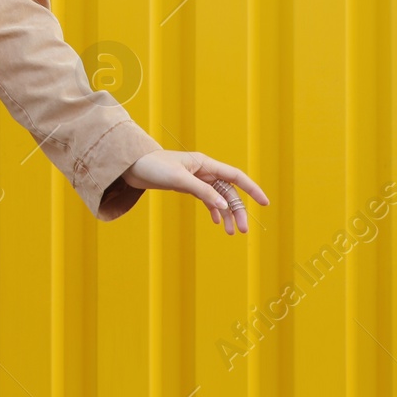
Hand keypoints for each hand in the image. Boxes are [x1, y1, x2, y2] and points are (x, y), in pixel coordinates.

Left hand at [122, 150, 268, 234]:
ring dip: (225, 214)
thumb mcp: (179, 180)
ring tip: (230, 232)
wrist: (131, 165)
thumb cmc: (153, 167)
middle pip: (228, 191)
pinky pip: (206, 198)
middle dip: (237, 210)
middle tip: (242, 231)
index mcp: (205, 163)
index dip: (252, 189)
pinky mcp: (186, 185)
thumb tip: (224, 207)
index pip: (235, 176)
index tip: (265, 203)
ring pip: (218, 197)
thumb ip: (202, 192)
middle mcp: (203, 169)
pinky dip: (213, 210)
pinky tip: (216, 222)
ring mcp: (195, 178)